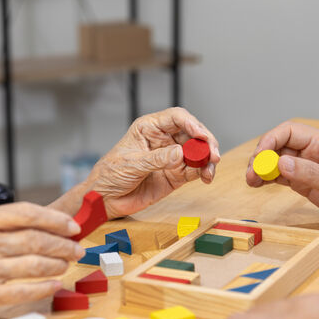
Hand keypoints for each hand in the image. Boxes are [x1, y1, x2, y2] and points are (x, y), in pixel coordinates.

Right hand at [0, 203, 84, 318]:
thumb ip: (4, 223)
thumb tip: (50, 225)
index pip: (25, 214)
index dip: (54, 220)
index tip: (72, 226)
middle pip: (34, 240)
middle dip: (62, 245)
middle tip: (76, 248)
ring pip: (32, 265)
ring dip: (56, 264)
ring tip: (66, 264)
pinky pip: (22, 290)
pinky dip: (44, 287)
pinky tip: (55, 284)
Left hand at [88, 107, 220, 217]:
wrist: (105, 199)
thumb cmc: (110, 175)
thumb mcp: (131, 164)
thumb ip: (157, 159)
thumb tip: (180, 154)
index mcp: (149, 128)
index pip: (176, 118)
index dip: (192, 123)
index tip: (200, 135)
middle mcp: (164, 140)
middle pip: (193, 134)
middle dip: (206, 143)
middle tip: (213, 155)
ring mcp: (171, 158)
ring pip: (197, 153)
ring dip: (208, 160)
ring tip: (210, 170)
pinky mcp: (176, 175)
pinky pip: (195, 171)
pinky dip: (203, 173)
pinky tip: (205, 177)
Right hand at [246, 122, 318, 225]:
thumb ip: (309, 173)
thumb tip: (280, 163)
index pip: (289, 132)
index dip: (270, 141)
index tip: (259, 158)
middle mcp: (312, 152)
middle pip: (278, 146)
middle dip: (261, 157)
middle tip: (251, 174)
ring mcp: (307, 166)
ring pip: (276, 161)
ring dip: (261, 169)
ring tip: (251, 181)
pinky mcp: (304, 181)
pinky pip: (281, 175)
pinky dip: (267, 178)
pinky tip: (258, 184)